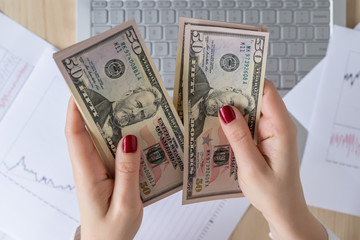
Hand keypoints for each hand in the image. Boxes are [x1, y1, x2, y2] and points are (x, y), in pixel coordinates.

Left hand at [65, 97, 142, 239]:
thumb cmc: (112, 232)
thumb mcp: (126, 204)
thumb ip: (128, 172)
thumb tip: (129, 139)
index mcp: (87, 174)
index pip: (75, 134)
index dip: (76, 109)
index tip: (82, 87)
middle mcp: (89, 168)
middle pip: (87, 130)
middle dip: (97, 107)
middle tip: (113, 89)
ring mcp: (97, 170)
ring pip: (101, 139)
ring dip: (112, 121)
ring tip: (129, 105)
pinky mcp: (106, 173)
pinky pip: (112, 150)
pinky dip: (122, 138)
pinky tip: (138, 134)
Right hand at [218, 80, 326, 239]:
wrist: (284, 211)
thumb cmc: (273, 193)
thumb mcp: (251, 167)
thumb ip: (239, 137)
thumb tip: (226, 109)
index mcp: (280, 128)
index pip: (266, 91)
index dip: (248, 78)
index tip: (226, 72)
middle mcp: (277, 126)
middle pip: (256, 97)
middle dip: (234, 92)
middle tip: (209, 89)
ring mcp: (270, 132)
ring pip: (250, 110)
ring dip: (231, 108)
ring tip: (208, 104)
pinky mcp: (263, 139)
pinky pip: (248, 124)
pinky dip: (234, 122)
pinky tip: (218, 123)